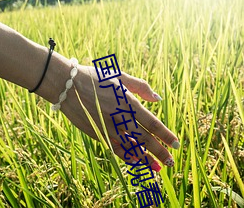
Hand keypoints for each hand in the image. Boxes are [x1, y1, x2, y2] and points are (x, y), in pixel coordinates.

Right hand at [60, 65, 179, 170]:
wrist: (67, 85)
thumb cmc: (95, 77)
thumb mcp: (120, 76)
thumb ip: (140, 87)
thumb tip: (158, 98)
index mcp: (128, 103)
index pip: (153, 124)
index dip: (166, 135)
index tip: (176, 144)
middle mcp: (121, 118)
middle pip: (145, 139)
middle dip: (160, 152)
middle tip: (171, 161)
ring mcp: (108, 128)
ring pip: (131, 147)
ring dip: (146, 158)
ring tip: (157, 168)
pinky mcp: (97, 134)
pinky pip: (115, 148)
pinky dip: (126, 156)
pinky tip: (135, 161)